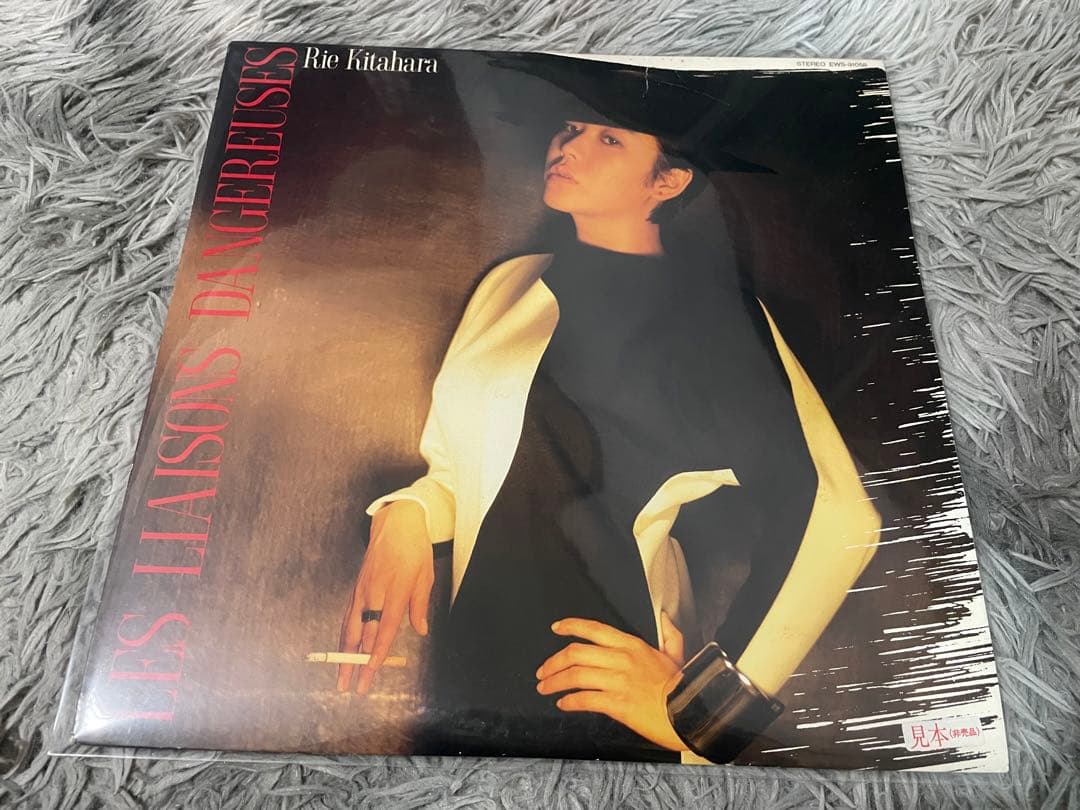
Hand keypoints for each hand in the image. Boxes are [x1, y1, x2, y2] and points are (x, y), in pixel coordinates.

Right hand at [337, 500, 433, 693]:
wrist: (395, 524)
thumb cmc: (415, 550)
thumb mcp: (426, 575)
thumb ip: (420, 605)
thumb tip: (420, 630)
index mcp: (396, 589)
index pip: (386, 627)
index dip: (378, 651)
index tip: (371, 670)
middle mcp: (375, 592)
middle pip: (364, 633)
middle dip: (357, 662)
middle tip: (353, 687)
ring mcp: (362, 590)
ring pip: (350, 628)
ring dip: (345, 655)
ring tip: (342, 678)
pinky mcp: (356, 588)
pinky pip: (348, 617)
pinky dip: (345, 637)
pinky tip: (343, 652)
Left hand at [535, 613, 687, 751]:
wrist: (691, 713)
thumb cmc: (682, 687)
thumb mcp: (676, 655)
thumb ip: (670, 634)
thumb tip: (666, 617)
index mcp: (632, 645)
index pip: (594, 629)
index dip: (571, 626)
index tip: (556, 628)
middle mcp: (622, 659)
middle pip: (576, 653)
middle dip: (553, 661)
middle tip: (542, 670)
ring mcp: (619, 681)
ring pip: (576, 676)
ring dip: (555, 682)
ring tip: (545, 687)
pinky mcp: (618, 704)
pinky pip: (585, 699)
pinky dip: (570, 701)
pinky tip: (563, 704)